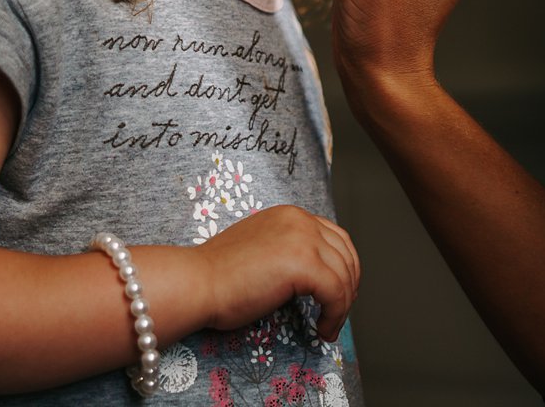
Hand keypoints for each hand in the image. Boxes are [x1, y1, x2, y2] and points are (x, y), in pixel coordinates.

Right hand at [191, 204, 358, 341]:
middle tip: (337, 312)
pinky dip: (335, 315)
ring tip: (328, 326)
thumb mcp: (261, 251)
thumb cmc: (218, 277)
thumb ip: (286, 252)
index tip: (338, 292)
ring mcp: (303, 239)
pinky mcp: (303, 263)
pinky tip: (322, 330)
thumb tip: (313, 276)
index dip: (343, 267)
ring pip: (344, 276)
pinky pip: (336, 293)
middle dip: (348, 286)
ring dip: (342, 305)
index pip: (334, 237)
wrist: (196, 283)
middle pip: (346, 254)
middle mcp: (300, 220)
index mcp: (290, 215)